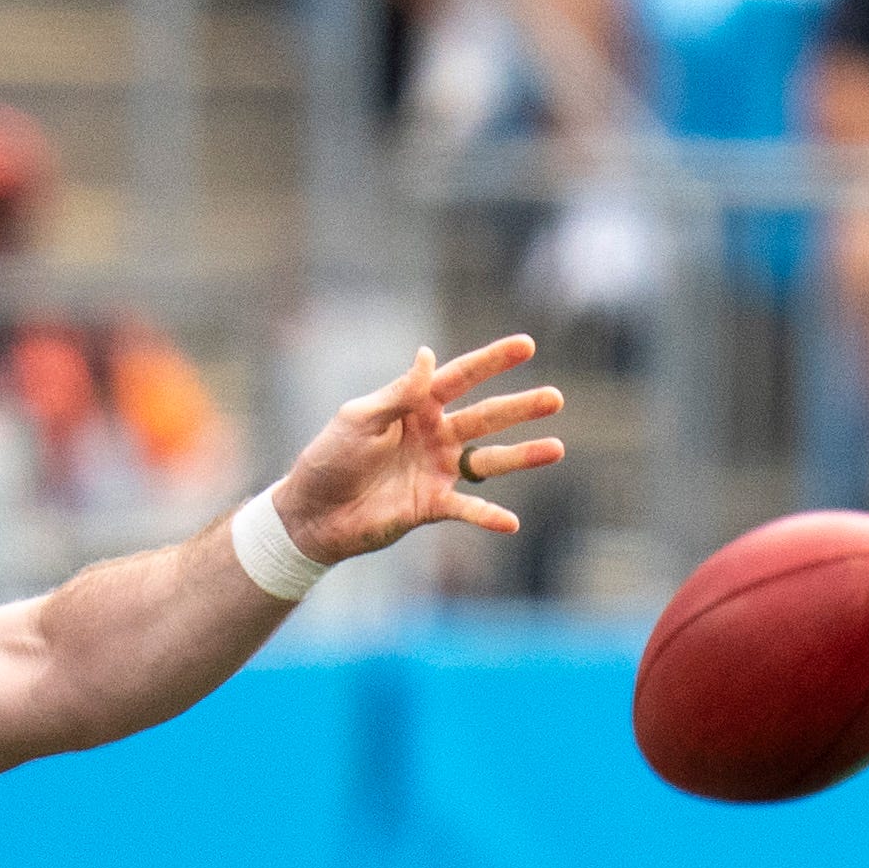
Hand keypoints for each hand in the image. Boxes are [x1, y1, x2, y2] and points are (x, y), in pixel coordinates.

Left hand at [258, 331, 567, 567]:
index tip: (526, 345)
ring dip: (522, 456)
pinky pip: (467, 509)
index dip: (493, 361)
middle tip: (556, 397)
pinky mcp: (432, 506)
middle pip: (486, 416)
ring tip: (556, 448)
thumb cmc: (330, 458)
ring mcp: (437, 471)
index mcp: (416, 406)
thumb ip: (399, 393)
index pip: (461, 377)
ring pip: (489, 460)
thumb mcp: (360, 418)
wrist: (311, 512)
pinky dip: (488, 516)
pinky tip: (511, 522)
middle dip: (521, 407)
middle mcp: (434, 435)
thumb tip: (429, 355)